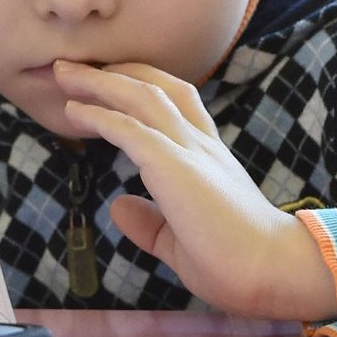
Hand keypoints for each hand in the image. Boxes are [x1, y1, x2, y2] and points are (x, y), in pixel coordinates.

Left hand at [53, 60, 336, 322]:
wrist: (273, 270)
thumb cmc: (237, 262)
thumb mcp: (180, 239)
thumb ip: (151, 223)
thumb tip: (118, 207)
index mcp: (208, 156)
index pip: (177, 102)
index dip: (140, 85)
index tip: (107, 81)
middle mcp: (200, 144)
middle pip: (155, 87)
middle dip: (113, 71)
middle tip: (72, 67)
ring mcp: (190, 151)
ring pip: (141, 97)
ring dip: (98, 82)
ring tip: (63, 72)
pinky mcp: (176, 167)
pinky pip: (131, 130)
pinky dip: (99, 116)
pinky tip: (73, 111)